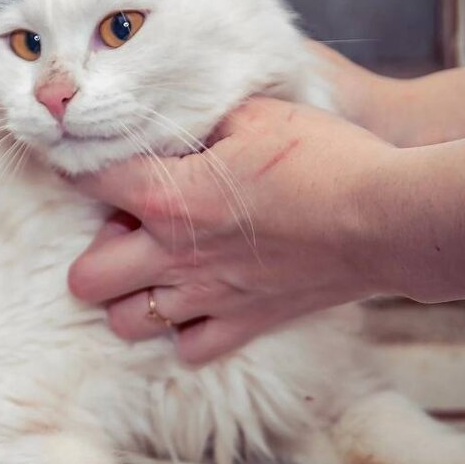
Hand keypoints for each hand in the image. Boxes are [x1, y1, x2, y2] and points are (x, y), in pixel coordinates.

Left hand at [68, 96, 396, 363]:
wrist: (386, 220)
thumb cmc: (324, 159)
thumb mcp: (255, 114)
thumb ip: (200, 121)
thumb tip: (174, 121)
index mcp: (166, 197)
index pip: (87, 183)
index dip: (78, 167)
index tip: (85, 162)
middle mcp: (173, 255)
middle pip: (85, 279)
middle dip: (91, 254)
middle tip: (120, 233)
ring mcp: (206, 297)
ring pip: (125, 322)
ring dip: (128, 298)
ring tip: (151, 271)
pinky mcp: (243, 325)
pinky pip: (188, 348)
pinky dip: (183, 331)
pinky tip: (197, 301)